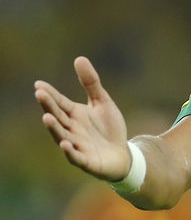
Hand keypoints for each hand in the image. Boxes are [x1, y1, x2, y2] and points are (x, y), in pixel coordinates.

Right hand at [35, 57, 130, 180]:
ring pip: (62, 136)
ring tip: (46, 117)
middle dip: (49, 106)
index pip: (60, 103)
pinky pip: (76, 156)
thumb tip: (79, 58)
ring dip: (54, 128)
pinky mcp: (86, 160)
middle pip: (58, 117)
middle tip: (39, 94)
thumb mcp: (102, 102)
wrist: (122, 154)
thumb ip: (91, 83)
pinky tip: (65, 143)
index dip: (50, 94)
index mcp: (74, 115)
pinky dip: (70, 151)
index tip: (39, 84)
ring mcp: (77, 145)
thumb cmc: (108, 128)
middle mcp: (72, 129)